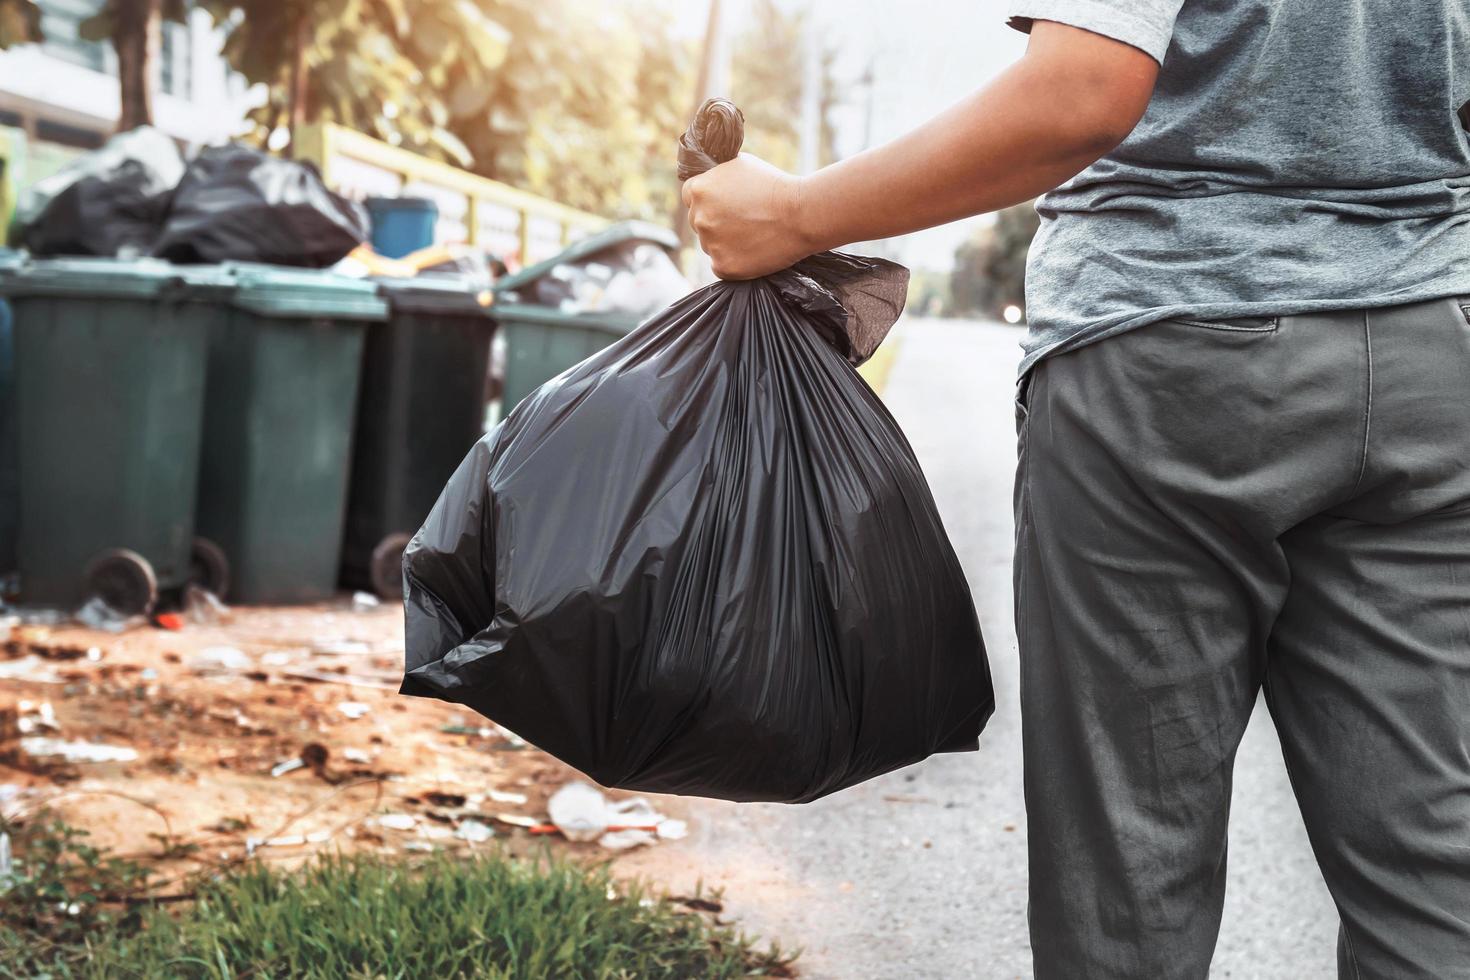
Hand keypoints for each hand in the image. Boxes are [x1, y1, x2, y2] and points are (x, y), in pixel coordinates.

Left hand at [681, 154, 814, 279]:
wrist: (801, 216)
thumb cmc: (775, 186)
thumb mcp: (740, 165)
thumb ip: (715, 174)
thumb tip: (706, 179)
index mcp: (699, 191)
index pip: (689, 195)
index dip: (707, 198)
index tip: (724, 202)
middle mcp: (699, 218)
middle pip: (698, 221)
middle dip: (715, 220)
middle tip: (744, 219)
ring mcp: (710, 245)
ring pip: (710, 244)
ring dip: (725, 241)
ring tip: (753, 234)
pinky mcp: (723, 267)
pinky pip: (721, 264)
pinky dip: (734, 260)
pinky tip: (753, 250)